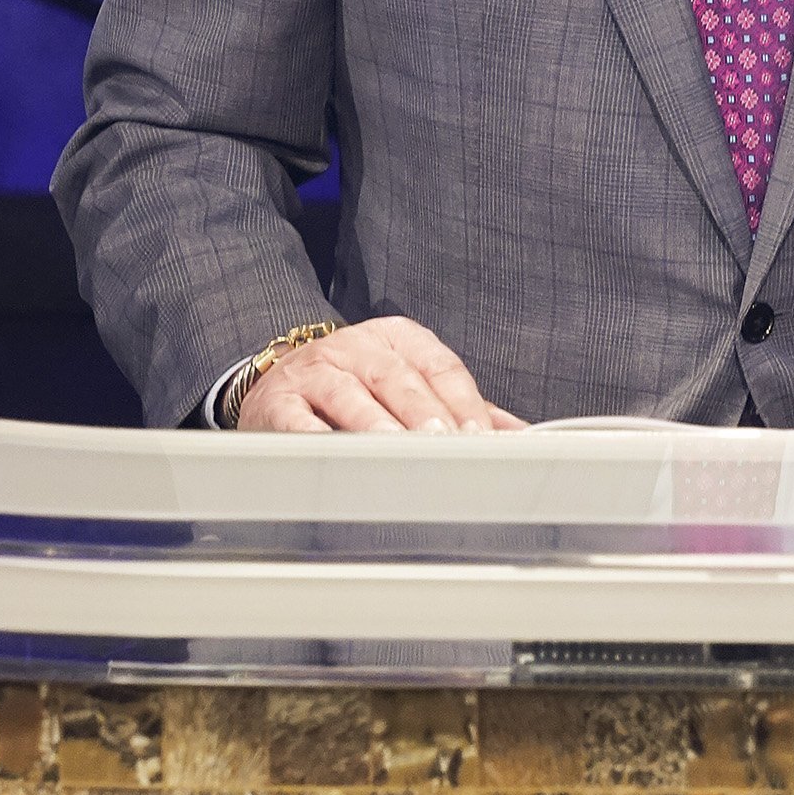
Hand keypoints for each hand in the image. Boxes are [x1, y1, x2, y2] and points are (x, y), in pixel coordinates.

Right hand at [236, 317, 526, 434]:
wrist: (280, 381)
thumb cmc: (357, 386)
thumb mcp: (411, 383)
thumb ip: (461, 406)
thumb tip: (517, 435)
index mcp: (397, 339)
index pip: (439, 367)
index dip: (462, 402)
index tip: (480, 436)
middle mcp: (355, 347)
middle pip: (398, 379)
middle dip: (425, 414)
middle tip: (446, 444)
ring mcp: (314, 371)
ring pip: (350, 395)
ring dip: (376, 425)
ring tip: (399, 450)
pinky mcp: (277, 401)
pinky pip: (298, 420)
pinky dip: (316, 438)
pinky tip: (337, 455)